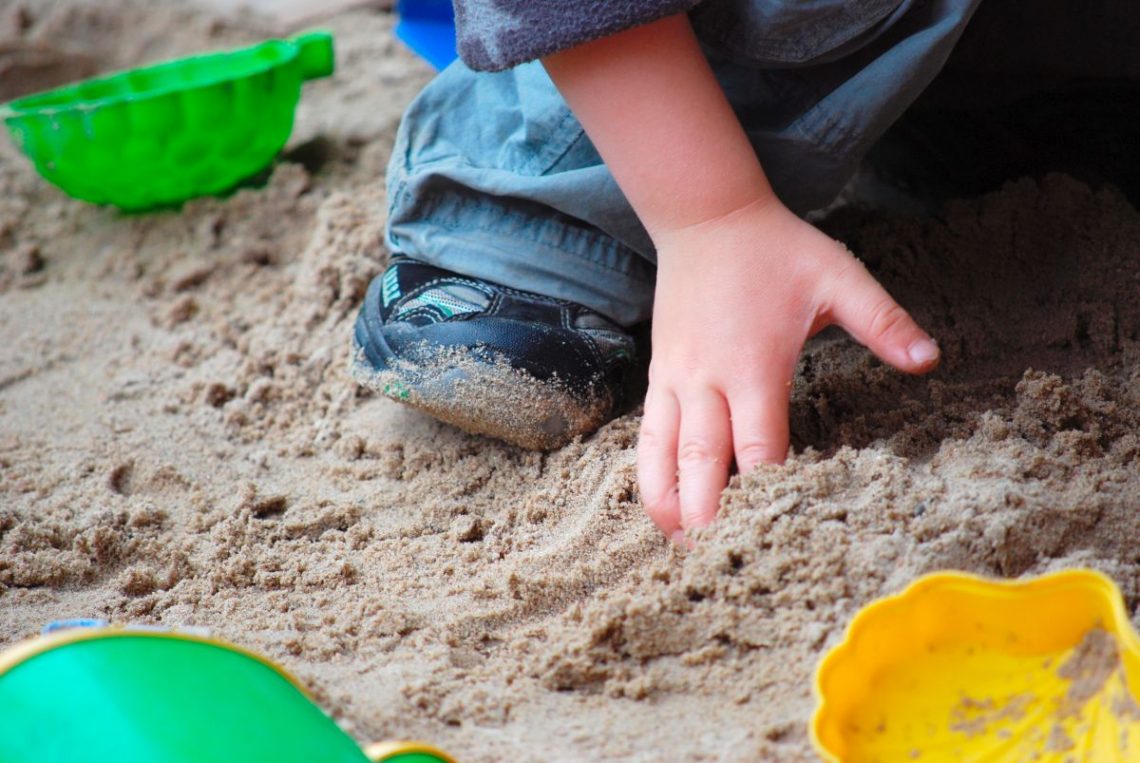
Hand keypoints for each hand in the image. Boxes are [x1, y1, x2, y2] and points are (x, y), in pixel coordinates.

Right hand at [638, 196, 939, 542]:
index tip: (782, 537)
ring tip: (679, 548)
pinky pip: (647, 436)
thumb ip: (884, 320)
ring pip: (661, 455)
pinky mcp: (658, 376)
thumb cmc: (775, 250)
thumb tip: (930, 360)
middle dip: (708, 518)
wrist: (704, 216)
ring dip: (668, 504)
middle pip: (703, 464)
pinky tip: (659, 505)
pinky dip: (650, 475)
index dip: (769, 495)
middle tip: (720, 566)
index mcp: (754, 364)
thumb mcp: (837, 275)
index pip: (760, 447)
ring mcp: (675, 379)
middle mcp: (706, 379)